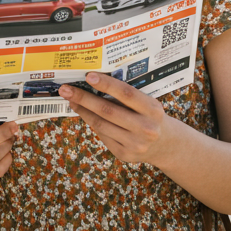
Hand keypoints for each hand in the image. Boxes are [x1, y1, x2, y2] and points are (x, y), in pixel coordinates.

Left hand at [58, 72, 173, 165]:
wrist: (165, 145)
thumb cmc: (150, 117)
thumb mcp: (147, 104)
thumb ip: (126, 96)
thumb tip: (94, 82)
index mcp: (152, 110)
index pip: (127, 94)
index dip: (106, 84)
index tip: (88, 76)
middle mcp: (145, 128)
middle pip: (108, 111)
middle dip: (84, 99)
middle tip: (66, 89)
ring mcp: (135, 144)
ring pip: (101, 125)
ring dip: (83, 111)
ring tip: (71, 100)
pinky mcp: (125, 155)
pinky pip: (103, 136)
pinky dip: (92, 123)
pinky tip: (85, 114)